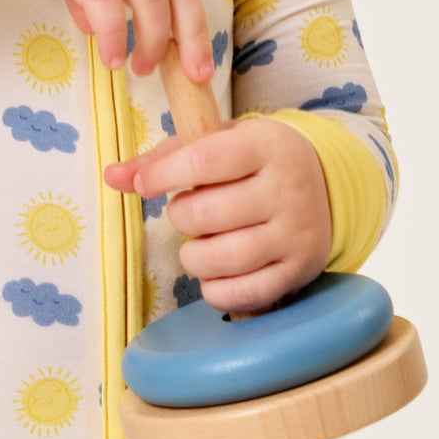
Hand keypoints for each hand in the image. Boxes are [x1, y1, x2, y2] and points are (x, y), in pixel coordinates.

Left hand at [103, 115, 332, 312]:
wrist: (326, 184)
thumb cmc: (253, 162)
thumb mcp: (216, 143)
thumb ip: (161, 159)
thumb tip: (112, 177)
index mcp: (266, 146)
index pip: (205, 160)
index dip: (163, 176)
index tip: (145, 185)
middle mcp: (287, 189)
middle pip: (205, 214)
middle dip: (180, 216)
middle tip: (189, 212)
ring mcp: (296, 233)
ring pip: (221, 258)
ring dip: (194, 256)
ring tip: (201, 242)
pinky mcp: (300, 270)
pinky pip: (243, 294)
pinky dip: (215, 289)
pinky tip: (215, 272)